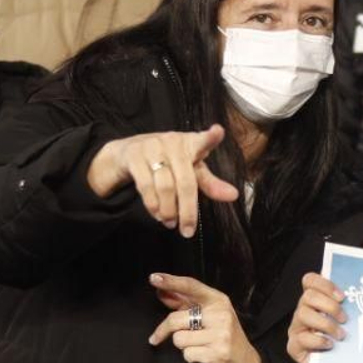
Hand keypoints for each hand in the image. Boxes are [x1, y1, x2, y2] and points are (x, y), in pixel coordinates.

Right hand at [86, 126, 239, 237]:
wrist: (128, 152)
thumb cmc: (169, 162)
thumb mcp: (191, 170)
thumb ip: (211, 183)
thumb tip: (234, 196)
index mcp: (191, 143)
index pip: (204, 140)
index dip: (211, 136)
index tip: (218, 131)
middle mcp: (172, 141)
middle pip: (185, 181)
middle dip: (188, 210)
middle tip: (188, 230)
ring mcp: (151, 146)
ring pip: (165, 186)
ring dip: (169, 210)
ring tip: (171, 223)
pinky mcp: (133, 155)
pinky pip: (145, 185)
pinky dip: (153, 205)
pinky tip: (158, 214)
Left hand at [147, 273, 262, 362]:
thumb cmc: (222, 336)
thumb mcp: (208, 315)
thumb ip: (184, 304)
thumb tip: (161, 292)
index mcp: (218, 301)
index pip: (191, 287)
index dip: (171, 282)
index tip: (154, 278)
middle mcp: (221, 315)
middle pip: (176, 319)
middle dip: (165, 330)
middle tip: (162, 335)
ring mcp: (221, 335)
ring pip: (179, 339)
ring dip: (183, 345)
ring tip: (198, 345)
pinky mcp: (218, 354)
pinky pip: (187, 354)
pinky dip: (190, 357)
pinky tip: (204, 356)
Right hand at [287, 272, 347, 362]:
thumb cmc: (343, 341)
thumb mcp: (348, 321)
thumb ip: (349, 307)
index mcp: (314, 301)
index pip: (310, 281)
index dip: (325, 285)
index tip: (342, 296)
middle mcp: (302, 311)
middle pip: (308, 296)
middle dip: (330, 306)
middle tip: (344, 319)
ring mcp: (296, 328)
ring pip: (303, 314)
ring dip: (326, 324)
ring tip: (341, 335)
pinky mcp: (294, 346)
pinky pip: (302, 338)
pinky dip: (319, 341)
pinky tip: (330, 345)